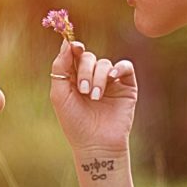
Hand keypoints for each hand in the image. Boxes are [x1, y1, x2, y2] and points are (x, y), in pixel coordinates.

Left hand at [49, 38, 137, 153]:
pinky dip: (119, 68)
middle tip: (83, 90)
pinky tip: (112, 78)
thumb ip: (60, 67)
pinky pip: (125, 67)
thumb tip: (66, 43)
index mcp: (73, 78)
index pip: (74, 55)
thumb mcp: (60, 94)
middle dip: (85, 71)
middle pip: (89, 57)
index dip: (74, 48)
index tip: (75, 48)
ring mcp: (110, 81)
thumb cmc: (74, 122)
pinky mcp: (126, 86)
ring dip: (98, 78)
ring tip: (95, 97)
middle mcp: (92, 77)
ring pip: (104, 64)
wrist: (96, 144)